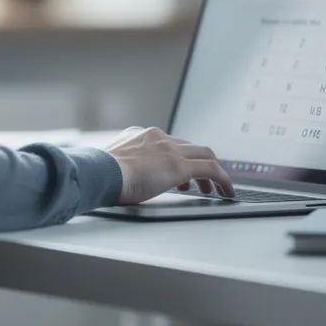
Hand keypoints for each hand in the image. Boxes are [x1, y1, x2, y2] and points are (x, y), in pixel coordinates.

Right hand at [103, 127, 233, 204]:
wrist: (99, 173)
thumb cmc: (98, 175)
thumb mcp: (110, 165)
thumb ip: (121, 165)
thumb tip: (120, 181)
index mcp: (138, 135)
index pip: (166, 142)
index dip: (176, 156)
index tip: (178, 171)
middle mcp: (156, 136)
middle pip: (187, 146)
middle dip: (195, 162)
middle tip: (199, 180)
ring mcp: (169, 149)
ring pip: (204, 154)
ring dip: (210, 171)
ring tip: (212, 188)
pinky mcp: (180, 165)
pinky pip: (211, 169)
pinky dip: (222, 179)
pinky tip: (226, 191)